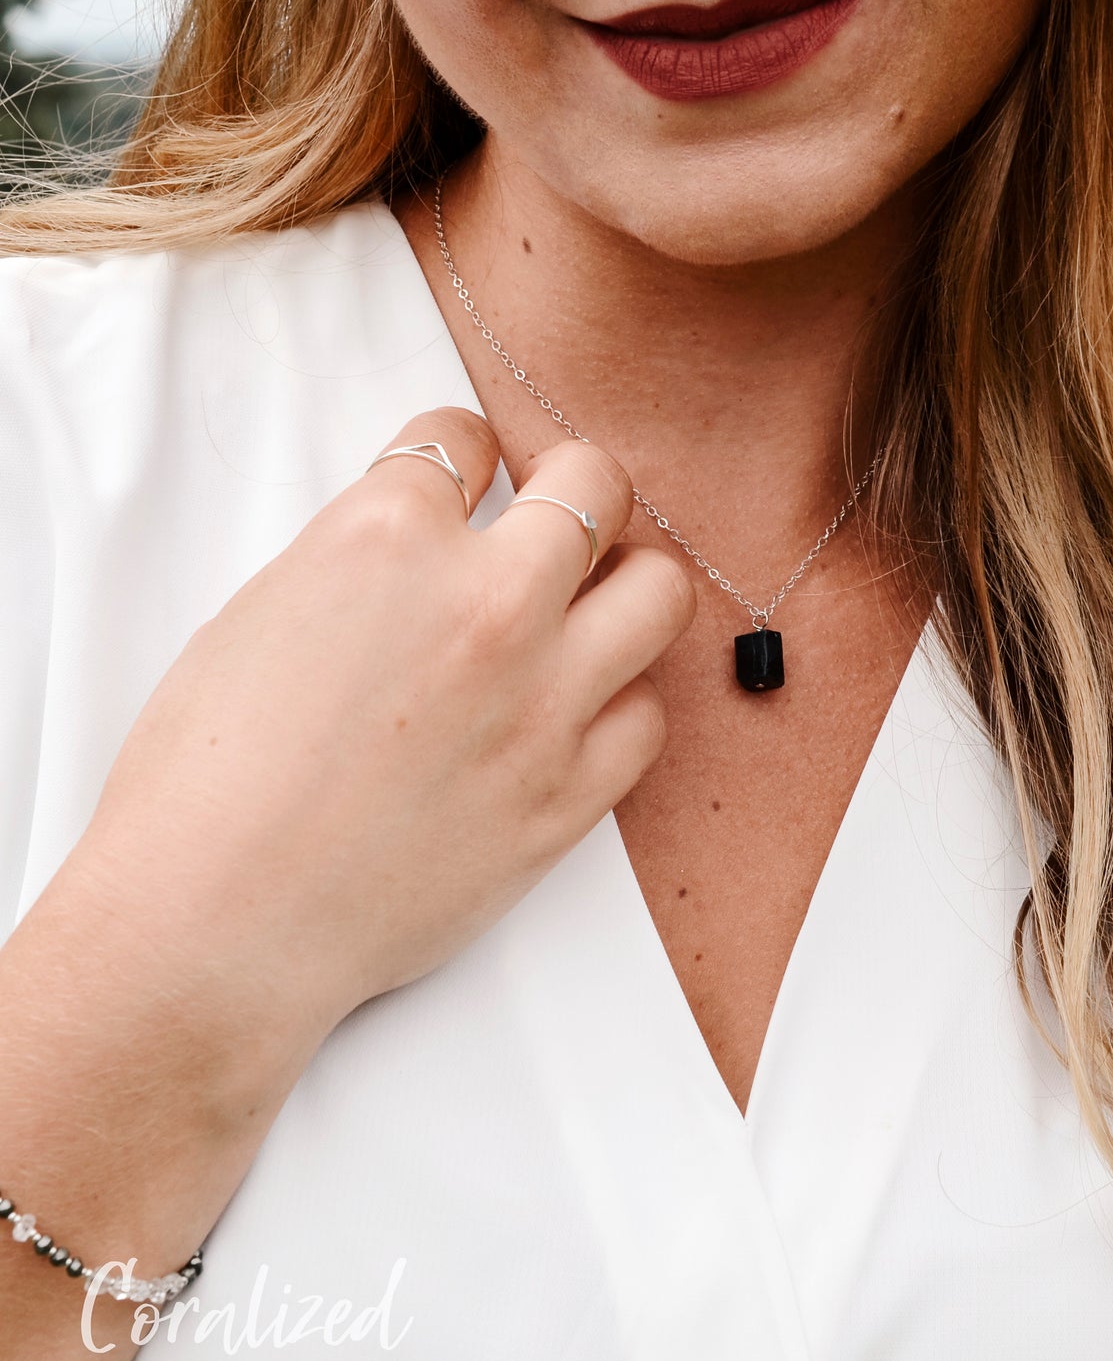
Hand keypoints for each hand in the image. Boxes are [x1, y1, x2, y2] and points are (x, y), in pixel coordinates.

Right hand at [66, 406, 694, 1032]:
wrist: (216, 923)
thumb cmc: (206, 782)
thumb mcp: (261, 614)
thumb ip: (362, 559)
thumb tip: (422, 542)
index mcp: (386, 539)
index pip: (463, 437)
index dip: (465, 451)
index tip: (469, 470)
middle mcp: (485, 603)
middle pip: (597, 485)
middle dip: (574, 486)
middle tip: (554, 516)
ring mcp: (544, 699)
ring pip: (659, 591)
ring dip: (626, 587)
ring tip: (586, 610)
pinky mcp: (572, 791)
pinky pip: (648, 716)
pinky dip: (618, 705)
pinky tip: (574, 712)